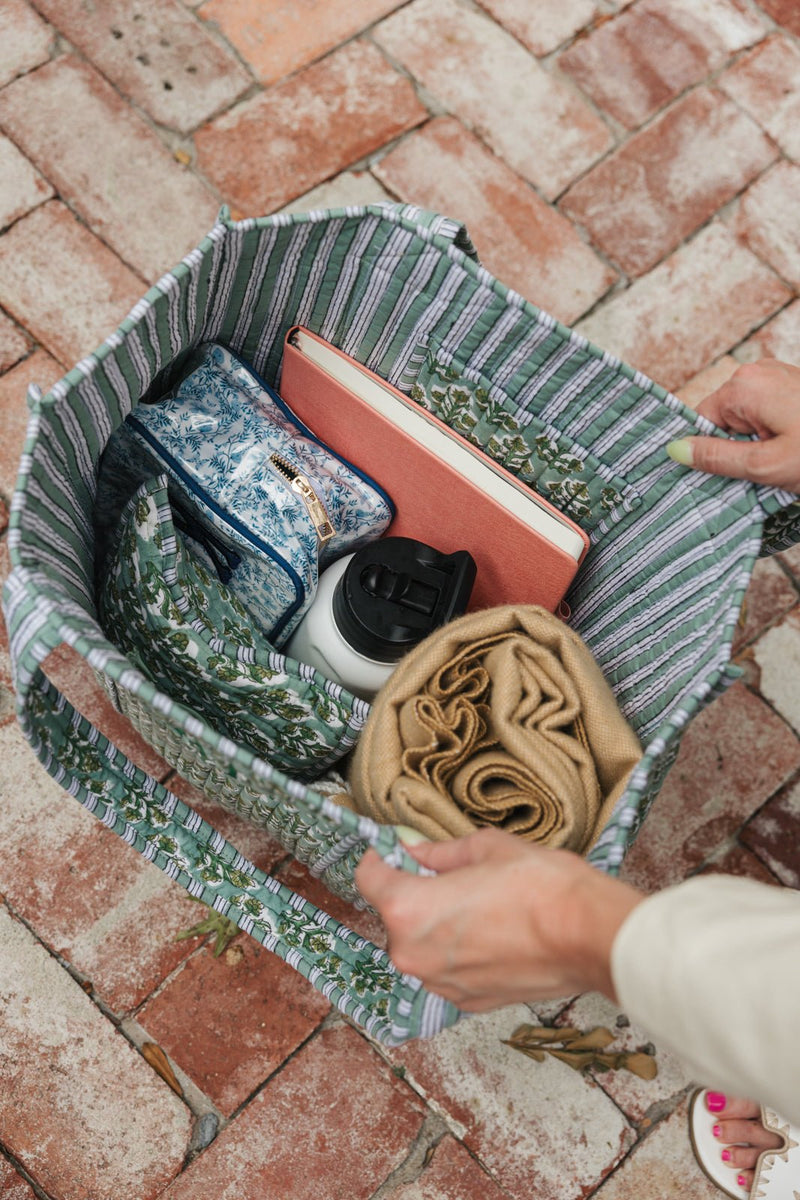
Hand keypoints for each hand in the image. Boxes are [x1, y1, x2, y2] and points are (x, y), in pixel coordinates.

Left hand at [355, 828, 643, 1011]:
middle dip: (413, 894)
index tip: (393, 851)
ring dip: (436, 927)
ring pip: (420, 946)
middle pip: (394, 916)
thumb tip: (416, 850)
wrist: (588, 934)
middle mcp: (414, 954)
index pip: (368, 879)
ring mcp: (441, 984)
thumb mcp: (485, 848)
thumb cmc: (540, 886)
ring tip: (478, 904)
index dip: (380, 858)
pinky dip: (459, 953)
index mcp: (409, 909)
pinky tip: (492, 932)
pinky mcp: (469, 1001)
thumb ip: (439, 852)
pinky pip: (448, 970)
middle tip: (448, 875)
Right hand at [666, 359, 799, 491]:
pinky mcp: (792, 386)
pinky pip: (766, 413)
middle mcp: (758, 373)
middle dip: (735, 449)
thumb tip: (677, 450)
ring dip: (756, 444)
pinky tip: (788, 450)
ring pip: (746, 419)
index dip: (707, 452)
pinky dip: (772, 434)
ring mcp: (777, 377)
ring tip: (780, 462)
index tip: (717, 476)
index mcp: (744, 386)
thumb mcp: (766, 464)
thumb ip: (717, 457)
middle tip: (758, 475)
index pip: (700, 421)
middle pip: (723, 420)